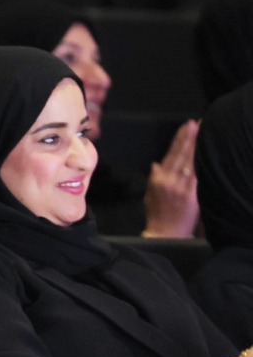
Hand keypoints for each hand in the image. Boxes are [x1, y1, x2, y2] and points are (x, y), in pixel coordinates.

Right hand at [142, 119, 199, 238]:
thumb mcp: (150, 195)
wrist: (165, 233)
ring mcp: (180, 188)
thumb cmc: (157, 215)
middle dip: (190, 138)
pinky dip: (201, 163)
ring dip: (197, 146)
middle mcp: (168, 181)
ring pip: (190, 162)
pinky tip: (205, 154)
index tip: (187, 126)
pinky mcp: (191, 196)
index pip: (171, 154)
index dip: (180, 139)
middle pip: (181, 155)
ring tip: (203, 132)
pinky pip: (197, 176)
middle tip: (197, 123)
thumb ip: (155, 178)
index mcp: (158, 179)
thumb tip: (157, 164)